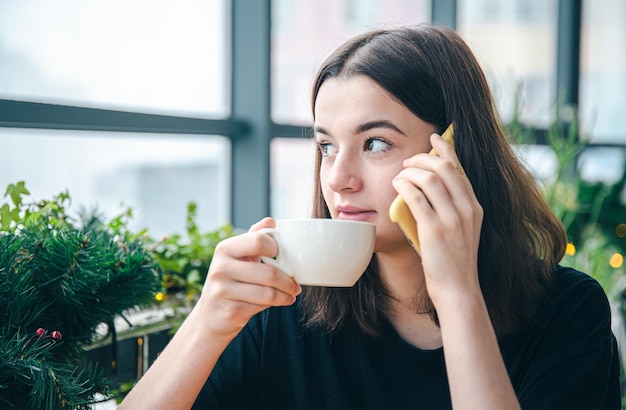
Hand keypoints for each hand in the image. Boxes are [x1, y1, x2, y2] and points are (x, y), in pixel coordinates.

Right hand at [197, 217, 301, 338]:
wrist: (210, 316)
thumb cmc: (231, 282)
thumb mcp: (238, 257)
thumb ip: (254, 238)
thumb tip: (271, 221)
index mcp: (225, 249)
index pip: (259, 240)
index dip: (277, 248)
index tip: (283, 257)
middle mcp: (221, 267)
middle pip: (268, 271)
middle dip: (287, 279)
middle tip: (295, 283)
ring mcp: (223, 290)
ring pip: (268, 292)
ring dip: (286, 294)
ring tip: (292, 293)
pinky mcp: (230, 311)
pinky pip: (262, 306)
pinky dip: (277, 304)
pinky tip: (282, 301)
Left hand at [391, 132, 483, 303]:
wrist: (458, 289)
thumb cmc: (454, 261)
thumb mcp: (463, 230)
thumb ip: (453, 209)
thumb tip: (431, 187)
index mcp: (475, 207)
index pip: (460, 168)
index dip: (446, 148)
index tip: (434, 137)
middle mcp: (467, 209)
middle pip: (444, 167)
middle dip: (422, 158)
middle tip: (408, 161)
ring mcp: (452, 220)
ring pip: (429, 179)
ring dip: (409, 171)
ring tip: (400, 175)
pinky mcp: (435, 230)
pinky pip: (416, 197)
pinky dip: (404, 186)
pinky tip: (397, 186)